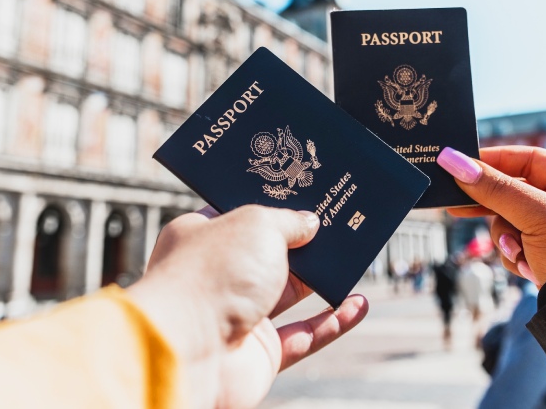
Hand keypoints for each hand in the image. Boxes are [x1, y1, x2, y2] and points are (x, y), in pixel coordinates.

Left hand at [127, 205, 368, 408]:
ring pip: (291, 293)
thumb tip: (310, 223)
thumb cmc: (212, 275)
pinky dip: (333, 322)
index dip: (273, 203)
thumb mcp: (257, 224)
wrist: (187, 353)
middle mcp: (219, 275)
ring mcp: (239, 315)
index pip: (240, 213)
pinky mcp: (259, 354)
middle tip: (338, 222)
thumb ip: (289, 221)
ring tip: (355, 258)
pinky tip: (358, 305)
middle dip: (304, 241)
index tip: (304, 192)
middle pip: (270, 253)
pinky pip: (305, 335)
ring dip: (324, 279)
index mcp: (203, 236)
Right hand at [437, 145, 545, 285]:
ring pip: (509, 222)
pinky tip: (529, 268)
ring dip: (506, 238)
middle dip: (492, 207)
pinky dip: (515, 257)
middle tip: (457, 206)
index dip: (494, 161)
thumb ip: (494, 188)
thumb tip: (451, 159)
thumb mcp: (536, 215)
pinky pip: (515, 247)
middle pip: (514, 193)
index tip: (461, 164)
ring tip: (518, 253)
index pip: (528, 160)